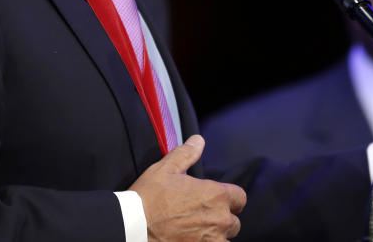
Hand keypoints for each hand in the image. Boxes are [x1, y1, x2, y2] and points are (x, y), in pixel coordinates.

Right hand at [130, 135, 246, 240]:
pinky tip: (190, 240)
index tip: (217, 200)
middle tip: (201, 216)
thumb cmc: (148, 199)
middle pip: (234, 222)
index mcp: (214, 195)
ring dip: (214, 236)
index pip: (240, 198)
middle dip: (221, 219)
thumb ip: (186, 154)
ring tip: (195, 231)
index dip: (230, 198)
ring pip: (224, 240)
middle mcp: (219, 220)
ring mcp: (211, 241)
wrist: (133, 227)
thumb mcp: (165, 169)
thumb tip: (198, 141)